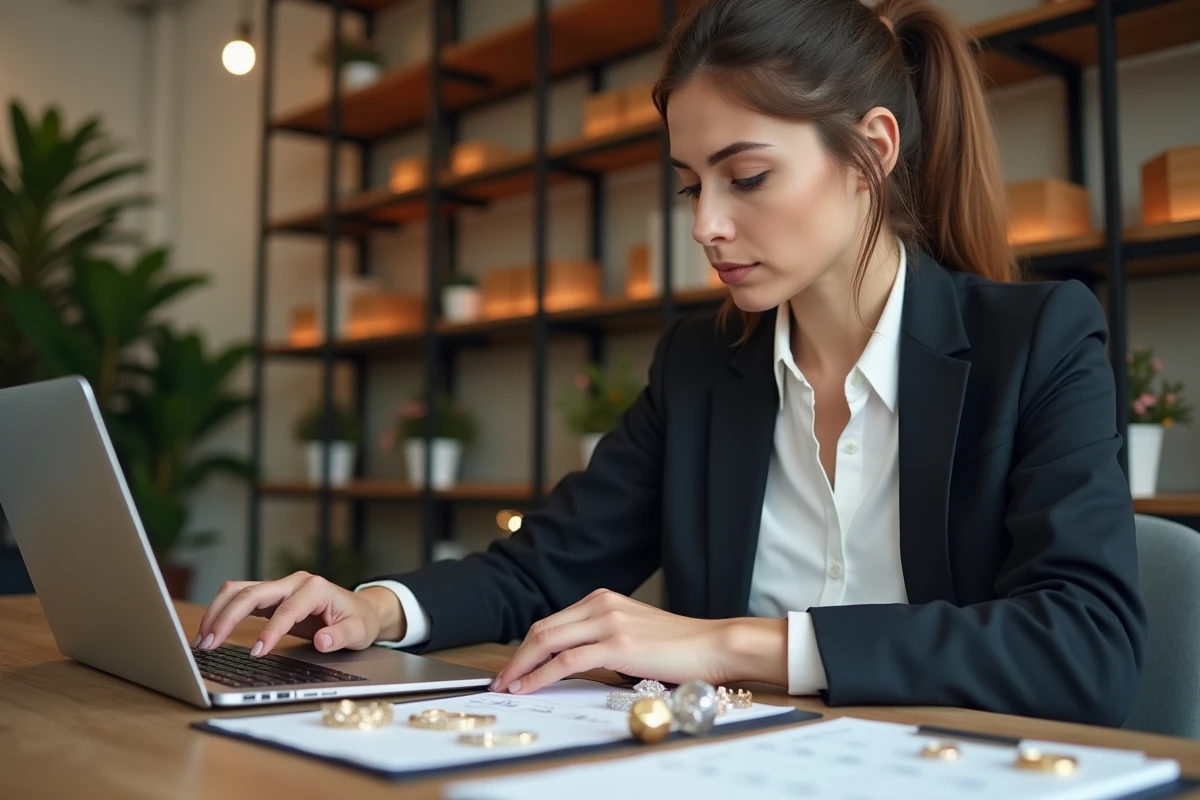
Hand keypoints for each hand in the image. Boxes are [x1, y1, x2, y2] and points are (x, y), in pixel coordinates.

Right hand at [192, 571, 403, 657]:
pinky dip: (222, 612)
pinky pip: (240, 598)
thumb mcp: (359, 631)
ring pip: (239, 591)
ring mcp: (280, 587)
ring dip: (217, 612)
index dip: (270, 632)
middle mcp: (294, 582)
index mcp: (315, 588)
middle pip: (252, 593)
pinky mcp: (270, 597)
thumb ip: (341, 636)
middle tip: (210, 644)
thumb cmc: (359, 620)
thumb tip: (322, 641)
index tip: (256, 653)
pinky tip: (210, 632)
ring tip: (202, 640)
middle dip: (228, 617)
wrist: (360, 610)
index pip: (286, 610)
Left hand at [489, 589, 736, 694]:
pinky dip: (541, 675)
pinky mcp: (618, 644)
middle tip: (500, 680)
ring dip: (521, 667)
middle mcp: (602, 604)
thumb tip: (572, 663)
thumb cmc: (679, 646)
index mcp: (603, 599)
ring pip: (548, 642)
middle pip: (542, 629)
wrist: (713, 644)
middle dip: (516, 657)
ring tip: (507, 687)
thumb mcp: (633, 632)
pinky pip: (567, 661)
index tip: (512, 667)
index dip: (526, 647)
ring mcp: (609, 622)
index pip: (552, 622)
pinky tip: (528, 687)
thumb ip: (602, 638)